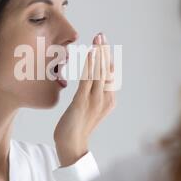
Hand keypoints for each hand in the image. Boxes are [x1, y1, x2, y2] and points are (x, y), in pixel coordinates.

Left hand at [54, 33, 114, 166]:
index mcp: (109, 99)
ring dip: (98, 54)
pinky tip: (90, 53)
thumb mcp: (88, 107)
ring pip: (99, 72)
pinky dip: (90, 64)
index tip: (103, 43)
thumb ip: (92, 93)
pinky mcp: (83, 102)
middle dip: (104, 51)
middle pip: (107, 70)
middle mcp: (105, 98)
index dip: (107, 57)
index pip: (110, 74)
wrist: (71, 145)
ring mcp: (95, 100)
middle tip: (101, 35)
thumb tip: (91, 80)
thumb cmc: (77, 126)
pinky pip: (88, 80)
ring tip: (97, 39)